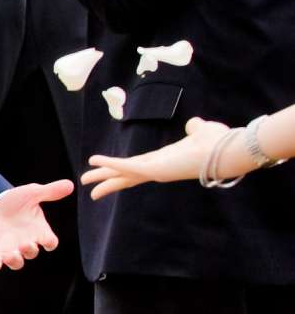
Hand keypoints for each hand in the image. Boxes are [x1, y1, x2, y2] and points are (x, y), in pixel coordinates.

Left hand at [0, 178, 73, 271]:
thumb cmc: (15, 201)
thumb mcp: (32, 193)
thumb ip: (50, 191)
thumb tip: (71, 184)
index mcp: (39, 231)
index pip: (50, 242)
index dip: (50, 243)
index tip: (47, 240)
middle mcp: (27, 243)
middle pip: (32, 253)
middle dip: (29, 250)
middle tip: (24, 244)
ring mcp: (11, 249)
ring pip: (17, 263)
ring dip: (14, 261)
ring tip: (10, 255)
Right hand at [83, 116, 231, 197]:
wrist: (228, 151)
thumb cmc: (219, 143)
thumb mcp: (202, 132)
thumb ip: (195, 129)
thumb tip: (194, 125)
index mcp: (165, 161)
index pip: (138, 168)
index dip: (122, 171)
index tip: (109, 174)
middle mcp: (158, 168)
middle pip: (126, 177)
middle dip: (107, 181)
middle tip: (89, 189)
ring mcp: (156, 170)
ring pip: (123, 175)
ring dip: (103, 177)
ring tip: (85, 180)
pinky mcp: (156, 168)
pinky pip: (128, 166)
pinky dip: (111, 164)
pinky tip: (95, 161)